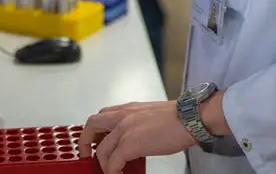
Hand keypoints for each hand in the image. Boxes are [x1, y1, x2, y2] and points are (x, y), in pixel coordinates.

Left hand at [79, 101, 194, 172]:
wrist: (191, 118)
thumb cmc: (179, 118)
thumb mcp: (151, 115)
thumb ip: (137, 123)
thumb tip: (134, 139)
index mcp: (129, 108)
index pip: (101, 115)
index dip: (94, 130)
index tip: (93, 141)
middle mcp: (123, 115)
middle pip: (91, 125)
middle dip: (85, 142)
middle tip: (87, 155)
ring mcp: (125, 129)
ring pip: (101, 149)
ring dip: (102, 163)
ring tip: (109, 171)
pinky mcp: (130, 144)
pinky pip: (112, 162)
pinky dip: (112, 171)